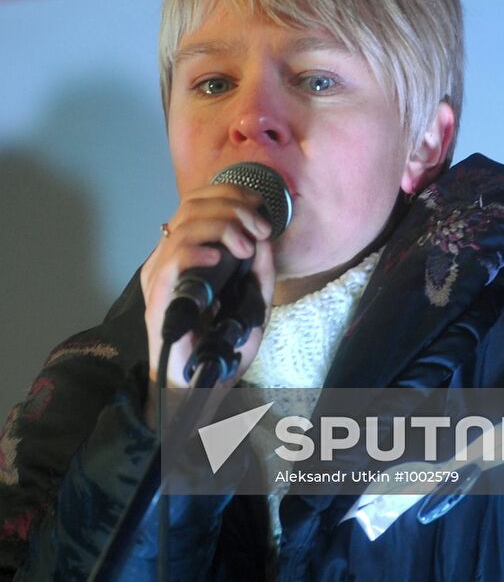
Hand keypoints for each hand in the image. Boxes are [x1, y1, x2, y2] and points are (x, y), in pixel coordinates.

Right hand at [140, 184, 275, 421]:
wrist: (198, 388)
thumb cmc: (221, 347)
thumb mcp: (254, 305)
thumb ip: (261, 273)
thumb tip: (267, 238)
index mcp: (189, 252)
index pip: (200, 201)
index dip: (231, 194)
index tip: (260, 207)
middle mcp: (170, 257)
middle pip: (193, 205)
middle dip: (233, 207)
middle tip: (260, 226)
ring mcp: (161, 276)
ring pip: (184, 225)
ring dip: (222, 226)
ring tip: (245, 245)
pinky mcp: (158, 298)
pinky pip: (171, 260)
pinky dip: (197, 250)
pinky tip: (218, 257)